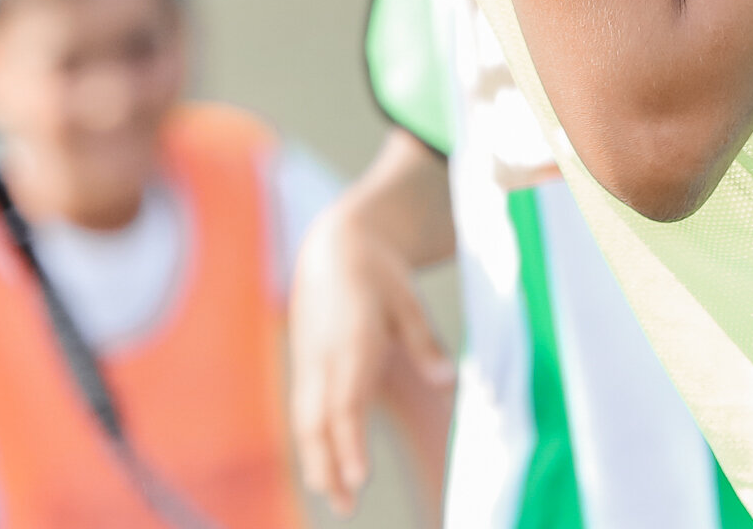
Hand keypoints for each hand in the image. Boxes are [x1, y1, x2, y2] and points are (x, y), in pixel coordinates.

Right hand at [288, 185, 454, 512]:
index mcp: (349, 341)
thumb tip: (449, 382)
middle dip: (328, 467)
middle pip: (318, 423)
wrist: (333, 249)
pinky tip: (326, 473)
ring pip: (306, 423)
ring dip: (318, 463)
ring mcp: (307, 365)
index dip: (350, 443)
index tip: (359, 478)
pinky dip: (314, 445)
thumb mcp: (408, 300)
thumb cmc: (378, 275)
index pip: (346, 402)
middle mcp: (321, 358)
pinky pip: (305, 414)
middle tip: (345, 509)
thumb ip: (425, 342)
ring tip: (336, 502)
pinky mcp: (303, 368)